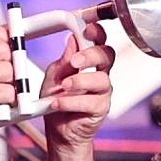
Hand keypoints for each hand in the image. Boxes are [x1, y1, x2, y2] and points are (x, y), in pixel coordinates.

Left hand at [40, 20, 114, 149]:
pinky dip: (72, 102)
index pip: (98, 41)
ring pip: (102, 80)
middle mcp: (100, 74)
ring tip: (64, 86)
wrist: (59, 131)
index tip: (87, 28)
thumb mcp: (53, 76)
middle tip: (74, 61)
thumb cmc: (57, 101)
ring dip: (80, 81)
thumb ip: (63, 61)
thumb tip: (71, 41)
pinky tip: (58, 103)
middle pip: (107, 55)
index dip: (96, 32)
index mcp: (89, 61)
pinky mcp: (100, 109)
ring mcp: (102, 92)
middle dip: (91, 55)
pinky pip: (91, 102)